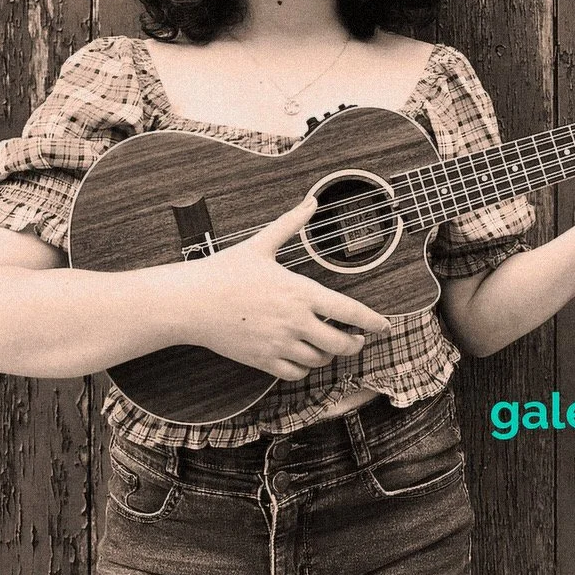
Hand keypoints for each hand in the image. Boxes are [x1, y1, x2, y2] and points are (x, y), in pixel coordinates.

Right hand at [187, 196, 391, 380]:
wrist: (190, 301)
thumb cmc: (225, 271)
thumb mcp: (261, 244)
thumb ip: (291, 224)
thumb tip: (311, 201)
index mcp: (300, 291)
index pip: (349, 310)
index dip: (372, 321)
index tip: (384, 325)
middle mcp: (294, 321)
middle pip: (340, 343)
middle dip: (355, 343)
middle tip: (358, 339)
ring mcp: (278, 343)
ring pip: (319, 359)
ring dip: (329, 354)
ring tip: (329, 344)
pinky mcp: (262, 360)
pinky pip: (295, 373)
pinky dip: (305, 368)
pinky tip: (304, 356)